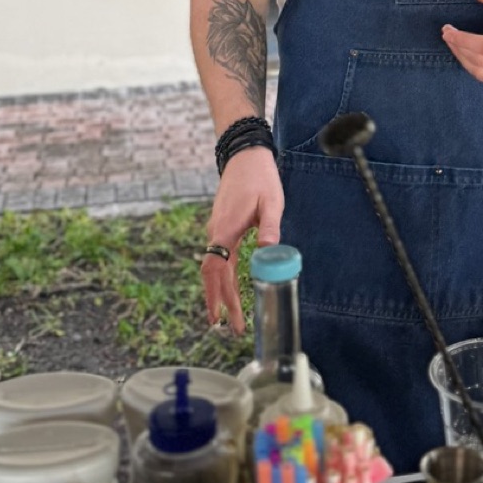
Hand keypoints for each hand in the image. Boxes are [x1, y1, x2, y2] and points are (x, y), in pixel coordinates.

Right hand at [201, 147, 283, 334]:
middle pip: (211, 274)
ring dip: (219, 291)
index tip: (227, 317)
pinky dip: (221, 276)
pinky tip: (229, 287)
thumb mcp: (271, 202)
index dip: (221, 295)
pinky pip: (217, 257)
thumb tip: (267, 253)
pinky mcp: (220, 226)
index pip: (219, 270)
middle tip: (228, 327)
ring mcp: (216, 229)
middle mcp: (216, 232)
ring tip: (226, 315)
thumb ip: (269, 227)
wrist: (244, 155)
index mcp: (226, 229)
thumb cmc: (260, 177)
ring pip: (213, 267)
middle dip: (218, 302)